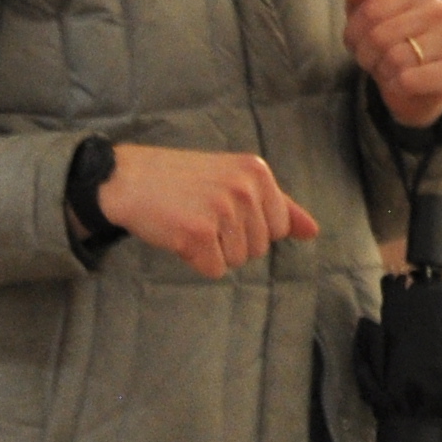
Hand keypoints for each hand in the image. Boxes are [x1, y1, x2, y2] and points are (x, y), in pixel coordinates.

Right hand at [96, 143, 312, 278]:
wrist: (128, 178)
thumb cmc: (184, 181)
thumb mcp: (235, 179)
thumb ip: (278, 204)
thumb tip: (313, 231)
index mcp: (257, 171)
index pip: (280, 227)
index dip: (251, 228)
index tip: (224, 208)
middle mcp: (244, 187)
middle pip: (260, 248)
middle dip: (232, 241)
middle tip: (203, 215)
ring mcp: (222, 209)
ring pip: (237, 261)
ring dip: (213, 252)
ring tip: (191, 222)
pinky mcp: (198, 233)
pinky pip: (214, 270)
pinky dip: (196, 261)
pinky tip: (179, 235)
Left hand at [340, 0, 441, 129]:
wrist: (418, 83)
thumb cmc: (389, 42)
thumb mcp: (368, 16)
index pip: (370, 10)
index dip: (354, 33)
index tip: (361, 39)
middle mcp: (441, 10)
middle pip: (380, 36)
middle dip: (367, 55)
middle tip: (375, 59)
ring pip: (395, 59)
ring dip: (382, 71)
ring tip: (390, 70)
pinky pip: (410, 81)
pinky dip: (397, 87)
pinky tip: (402, 84)